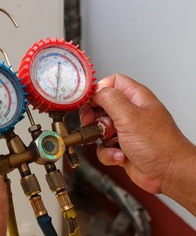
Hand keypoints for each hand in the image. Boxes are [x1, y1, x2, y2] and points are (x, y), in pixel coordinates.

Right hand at [80, 74, 195, 196]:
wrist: (168, 173)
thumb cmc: (159, 145)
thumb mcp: (130, 116)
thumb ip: (110, 99)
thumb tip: (96, 91)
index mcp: (135, 98)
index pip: (111, 82)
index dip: (98, 89)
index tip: (88, 101)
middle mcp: (130, 112)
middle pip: (100, 105)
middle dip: (92, 115)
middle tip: (90, 122)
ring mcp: (124, 129)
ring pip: (99, 127)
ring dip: (100, 138)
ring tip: (110, 142)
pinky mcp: (120, 146)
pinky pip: (103, 147)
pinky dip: (108, 153)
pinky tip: (120, 155)